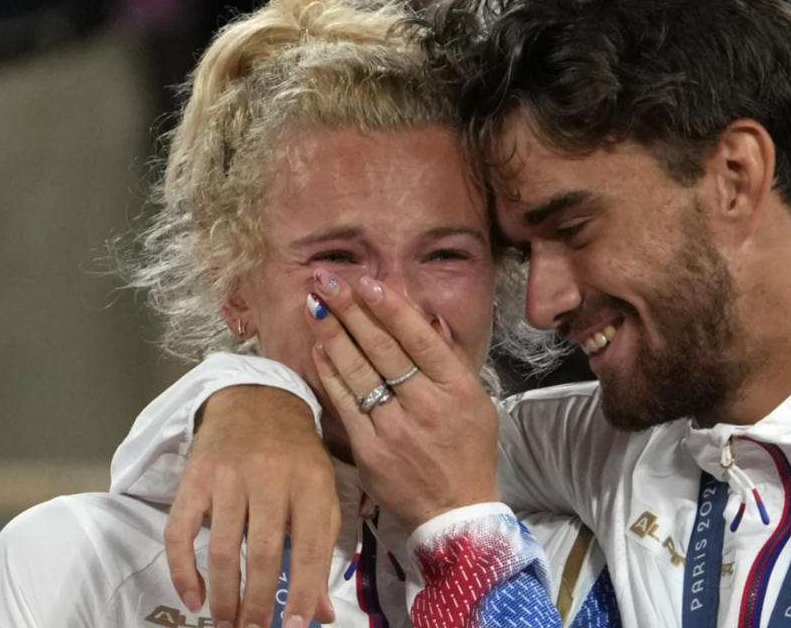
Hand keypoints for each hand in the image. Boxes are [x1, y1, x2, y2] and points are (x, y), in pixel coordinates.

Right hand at [163, 386, 338, 627]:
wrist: (257, 400)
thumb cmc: (297, 455)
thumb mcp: (321, 494)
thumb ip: (322, 551)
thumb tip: (322, 613)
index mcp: (310, 482)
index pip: (310, 546)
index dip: (306, 591)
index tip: (298, 627)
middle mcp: (270, 477)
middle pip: (264, 552)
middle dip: (260, 603)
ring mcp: (228, 477)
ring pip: (223, 548)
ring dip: (224, 595)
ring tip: (227, 625)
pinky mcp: (194, 478)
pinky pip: (181, 532)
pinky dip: (184, 570)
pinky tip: (194, 598)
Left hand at [304, 269, 499, 532]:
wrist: (456, 512)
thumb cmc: (469, 452)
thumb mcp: (476, 402)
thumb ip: (450, 359)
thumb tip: (426, 318)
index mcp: (458, 388)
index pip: (419, 338)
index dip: (390, 308)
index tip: (366, 282)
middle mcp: (427, 404)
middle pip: (383, 347)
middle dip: (351, 309)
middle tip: (327, 279)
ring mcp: (397, 427)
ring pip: (359, 371)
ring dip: (333, 334)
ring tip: (313, 304)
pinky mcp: (370, 449)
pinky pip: (345, 403)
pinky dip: (330, 374)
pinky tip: (318, 349)